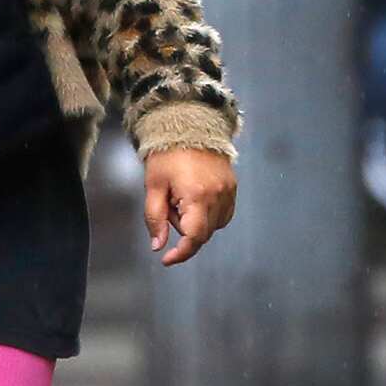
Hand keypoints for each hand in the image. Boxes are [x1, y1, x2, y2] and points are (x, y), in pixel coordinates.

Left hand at [144, 148, 238, 266]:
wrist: (189, 125)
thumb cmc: (167, 154)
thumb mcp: (153, 186)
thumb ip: (155, 218)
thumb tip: (158, 245)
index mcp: (197, 195)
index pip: (194, 237)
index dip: (181, 253)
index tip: (167, 259)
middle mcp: (218, 196)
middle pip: (203, 233)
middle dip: (183, 230)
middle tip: (169, 206)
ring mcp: (228, 191)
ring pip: (214, 226)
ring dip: (196, 223)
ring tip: (182, 199)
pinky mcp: (233, 187)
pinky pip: (223, 214)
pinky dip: (209, 216)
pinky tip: (195, 200)